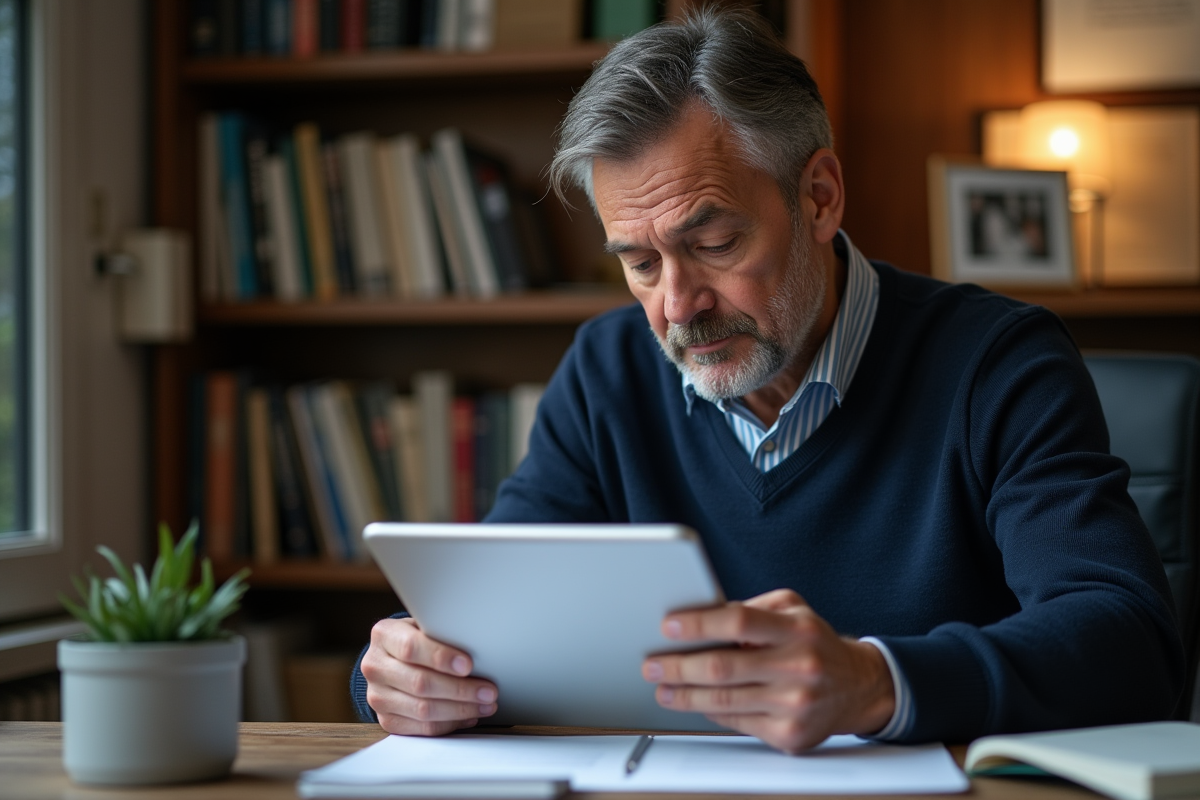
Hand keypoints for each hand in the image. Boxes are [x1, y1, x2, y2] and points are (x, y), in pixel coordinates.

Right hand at [360, 617, 498, 735]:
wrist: (392, 659)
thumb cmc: (418, 638)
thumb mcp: (425, 625)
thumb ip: (442, 632)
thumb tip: (479, 644)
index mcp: (384, 635)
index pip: (411, 647)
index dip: (441, 657)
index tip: (469, 665)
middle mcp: (375, 666)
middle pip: (420, 683)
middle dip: (460, 689)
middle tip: (489, 691)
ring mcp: (378, 696)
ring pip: (423, 710)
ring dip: (460, 710)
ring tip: (485, 705)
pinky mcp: (386, 719)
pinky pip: (422, 728)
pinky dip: (450, 724)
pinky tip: (469, 715)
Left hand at [641, 589, 894, 752]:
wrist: (858, 687)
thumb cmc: (815, 643)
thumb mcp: (793, 610)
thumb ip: (750, 609)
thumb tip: (700, 616)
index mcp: (798, 629)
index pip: (738, 621)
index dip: (699, 624)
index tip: (669, 626)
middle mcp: (799, 667)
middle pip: (723, 667)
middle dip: (678, 666)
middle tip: (652, 664)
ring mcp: (795, 705)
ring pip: (724, 700)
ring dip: (684, 695)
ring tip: (663, 687)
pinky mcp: (790, 735)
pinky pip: (736, 722)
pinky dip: (710, 712)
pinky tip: (695, 702)